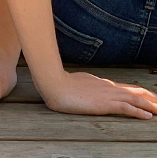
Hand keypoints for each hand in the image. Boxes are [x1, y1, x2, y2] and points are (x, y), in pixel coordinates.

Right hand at [42, 71, 156, 118]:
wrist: (53, 83)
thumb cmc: (60, 84)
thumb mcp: (76, 84)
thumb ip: (86, 87)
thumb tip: (88, 89)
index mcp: (102, 83)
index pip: (126, 87)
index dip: (141, 93)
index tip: (151, 97)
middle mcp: (108, 87)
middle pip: (135, 91)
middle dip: (150, 98)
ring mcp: (107, 94)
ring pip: (135, 98)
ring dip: (150, 105)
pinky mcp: (104, 103)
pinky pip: (126, 107)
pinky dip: (139, 111)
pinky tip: (148, 117)